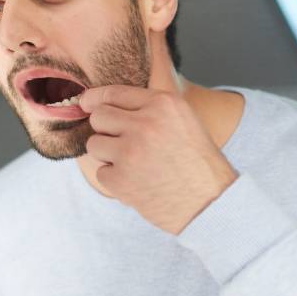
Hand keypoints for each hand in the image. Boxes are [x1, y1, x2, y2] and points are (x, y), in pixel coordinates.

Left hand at [79, 86, 238, 234]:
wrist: (210, 203)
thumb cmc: (197, 163)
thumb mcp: (182, 120)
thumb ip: (149, 108)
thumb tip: (103, 103)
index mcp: (163, 104)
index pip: (114, 93)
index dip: (95, 99)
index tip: (86, 103)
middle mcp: (145, 124)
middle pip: (98, 117)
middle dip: (105, 129)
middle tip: (123, 143)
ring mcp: (130, 152)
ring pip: (94, 144)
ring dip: (108, 155)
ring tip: (134, 164)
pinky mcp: (121, 179)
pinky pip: (101, 173)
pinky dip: (115, 180)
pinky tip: (138, 182)